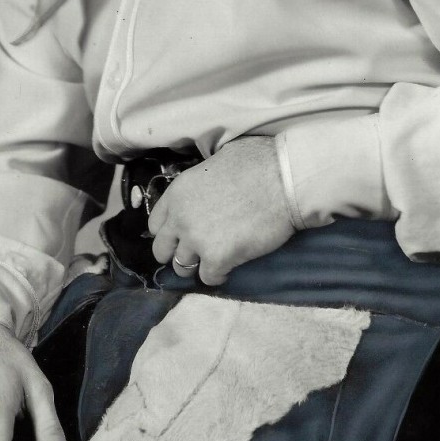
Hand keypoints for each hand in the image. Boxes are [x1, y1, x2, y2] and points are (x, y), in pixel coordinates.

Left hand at [148, 136, 294, 285]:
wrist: (283, 178)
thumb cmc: (256, 162)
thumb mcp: (214, 163)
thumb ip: (200, 184)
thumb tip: (207, 187)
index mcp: (177, 193)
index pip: (156, 224)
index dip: (170, 231)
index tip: (182, 234)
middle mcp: (180, 218)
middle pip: (162, 250)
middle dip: (177, 253)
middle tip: (196, 252)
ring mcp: (196, 240)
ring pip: (182, 268)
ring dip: (197, 266)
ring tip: (214, 260)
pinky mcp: (218, 258)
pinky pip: (209, 278)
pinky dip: (218, 275)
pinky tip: (230, 266)